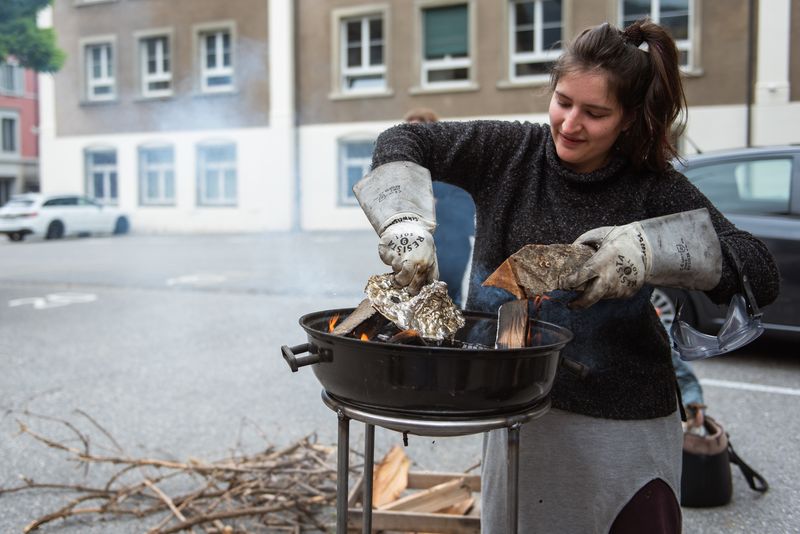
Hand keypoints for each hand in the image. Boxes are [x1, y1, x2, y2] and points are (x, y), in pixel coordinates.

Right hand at [378, 221, 438, 293]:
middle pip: (405, 282)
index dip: (414, 289)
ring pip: (396, 272)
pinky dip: (390, 259)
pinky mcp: (388, 250)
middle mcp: (414, 261)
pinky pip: (388, 261)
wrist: (408, 223)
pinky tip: (394, 252)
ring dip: (396, 269)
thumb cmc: (421, 243)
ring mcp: (400, 256)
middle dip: (403, 283)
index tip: (411, 289)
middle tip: (401, 280)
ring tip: (399, 262)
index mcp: (426, 264)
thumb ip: (431, 271)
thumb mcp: (431, 255)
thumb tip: (431, 287)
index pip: (418, 284)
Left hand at [562, 209, 721, 308]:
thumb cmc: (621, 239)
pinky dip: (608, 290)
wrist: (649, 248)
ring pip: (601, 296)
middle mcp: (611, 277)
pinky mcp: (628, 292)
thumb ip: (583, 241)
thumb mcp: (600, 234)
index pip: (582, 276)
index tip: (563, 284)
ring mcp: (620, 287)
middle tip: (570, 304)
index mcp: (602, 261)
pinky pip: (612, 295)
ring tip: (596, 282)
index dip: (570, 282)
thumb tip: (571, 249)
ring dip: (594, 292)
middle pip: (590, 297)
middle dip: (578, 304)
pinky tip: (610, 279)